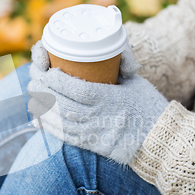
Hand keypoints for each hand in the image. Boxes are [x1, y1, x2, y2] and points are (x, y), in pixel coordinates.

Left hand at [27, 40, 168, 164]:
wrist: (161, 139)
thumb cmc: (149, 107)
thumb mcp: (136, 82)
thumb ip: (120, 67)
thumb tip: (111, 50)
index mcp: (109, 98)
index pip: (76, 89)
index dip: (56, 81)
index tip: (47, 70)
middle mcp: (98, 116)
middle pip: (63, 103)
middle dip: (43, 91)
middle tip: (33, 79)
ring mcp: (94, 132)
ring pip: (60, 120)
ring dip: (42, 107)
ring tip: (32, 96)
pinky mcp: (93, 145)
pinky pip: (66, 137)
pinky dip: (50, 128)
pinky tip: (39, 120)